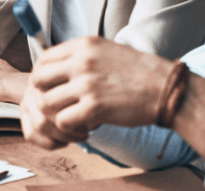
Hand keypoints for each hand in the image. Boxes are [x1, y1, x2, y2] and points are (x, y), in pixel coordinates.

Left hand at [22, 37, 175, 147]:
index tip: (51, 91)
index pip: (42, 60)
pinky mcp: (94, 108)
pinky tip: (85, 130)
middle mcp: (82, 62)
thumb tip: (54, 72)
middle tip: (59, 108)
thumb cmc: (138, 74)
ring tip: (73, 121)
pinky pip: (62, 122)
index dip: (41, 79)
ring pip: (46, 103)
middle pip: (37, 81)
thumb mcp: (107, 52)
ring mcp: (87, 84)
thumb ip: (80, 57)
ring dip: (55, 117)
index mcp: (84, 46)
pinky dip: (69, 130)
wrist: (167, 89)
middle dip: (43, 97)